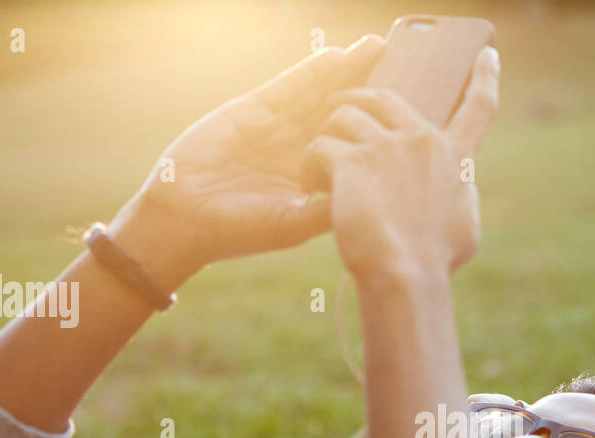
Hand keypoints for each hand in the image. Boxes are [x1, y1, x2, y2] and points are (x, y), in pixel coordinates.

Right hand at [112, 35, 384, 282]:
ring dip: (349, 71)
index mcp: (316, 179)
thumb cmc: (237, 232)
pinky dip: (313, 71)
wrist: (183, 217)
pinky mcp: (254, 110)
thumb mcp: (291, 225)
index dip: (380, 128)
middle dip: (372, 89)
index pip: (356, 148)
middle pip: (346, 113)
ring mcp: (278, 129)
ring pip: (321, 93)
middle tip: (405, 63)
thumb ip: (326, 210)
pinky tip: (337, 56)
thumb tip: (369, 200)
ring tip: (379, 47)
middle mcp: (302, 151)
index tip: (411, 112)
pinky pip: (289, 85)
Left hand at [301, 45, 500, 283]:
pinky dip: (311, 166)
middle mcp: (421, 141)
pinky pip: (320, 147)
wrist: (406, 275)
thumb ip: (456, 196)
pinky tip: (312, 188)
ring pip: (345, 115)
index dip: (486, 78)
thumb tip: (453, 191)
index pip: (478, 109)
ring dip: (328, 136)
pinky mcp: (350, 161)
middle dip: (359, 98)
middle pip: (385, 98)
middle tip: (340, 107)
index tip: (487, 55)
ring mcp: (384, 147)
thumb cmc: (434, 262)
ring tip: (318, 166)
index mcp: (454, 157)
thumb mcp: (462, 228)